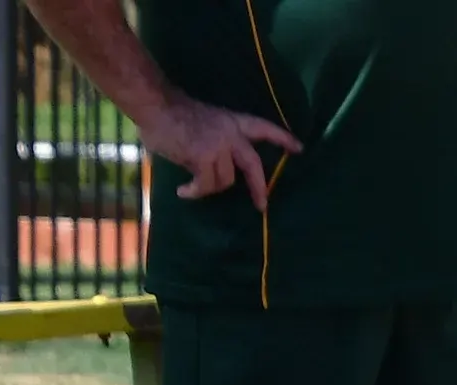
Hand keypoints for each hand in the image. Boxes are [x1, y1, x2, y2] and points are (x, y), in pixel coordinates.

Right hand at [141, 93, 301, 208]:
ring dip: (208, 187)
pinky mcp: (204, 159)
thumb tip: (208, 163)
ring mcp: (219, 146)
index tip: (300, 149)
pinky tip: (184, 192)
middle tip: (262, 205)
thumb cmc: (173, 112)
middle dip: (259, 187)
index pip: (264, 128)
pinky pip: (205, 186)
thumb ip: (214, 138)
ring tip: (193, 186)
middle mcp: (231, 134)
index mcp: (233, 121)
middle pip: (253, 165)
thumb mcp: (204, 122)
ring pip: (225, 181)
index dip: (282, 138)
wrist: (157, 106)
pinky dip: (194, 191)